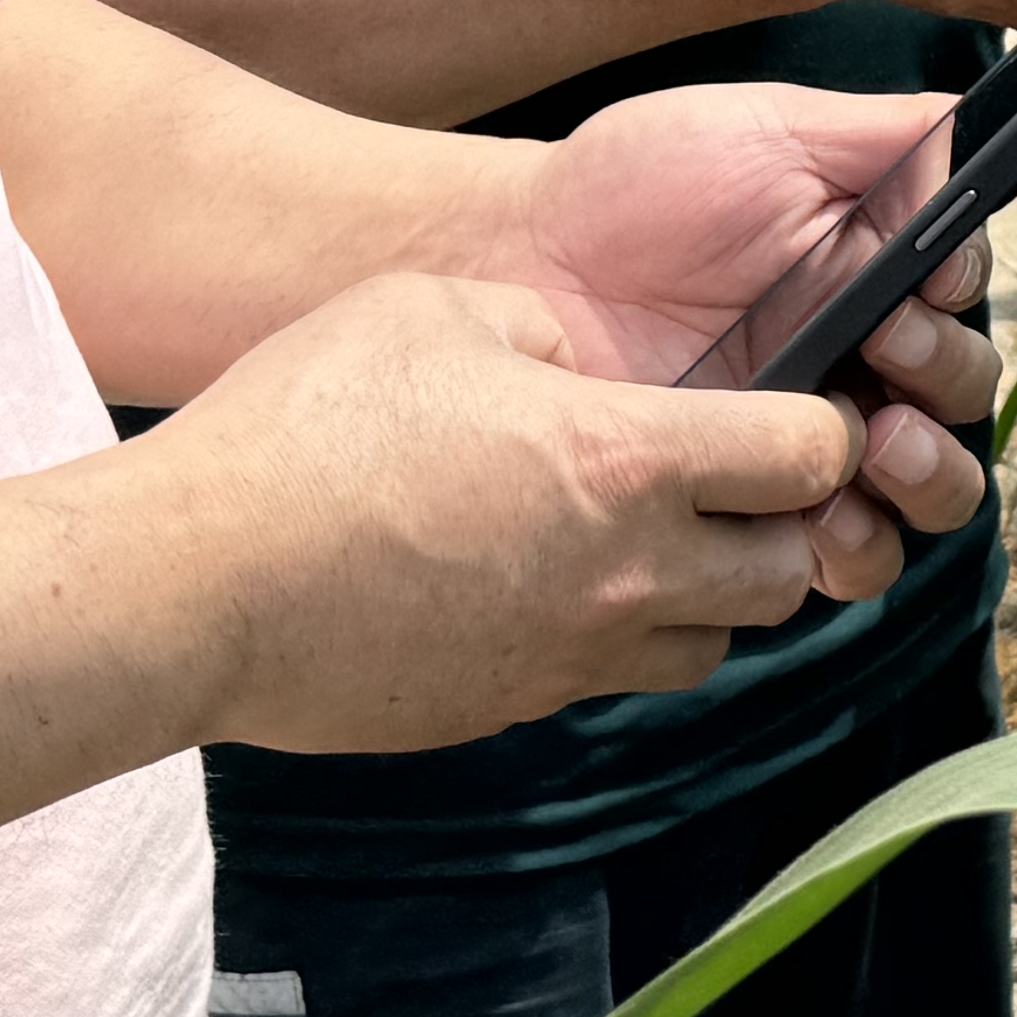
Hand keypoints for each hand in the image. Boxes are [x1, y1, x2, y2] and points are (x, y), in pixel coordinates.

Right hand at [143, 273, 879, 756]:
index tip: (796, 410)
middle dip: (782, 524)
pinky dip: (613, 638)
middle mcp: (625, 575)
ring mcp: (567, 656)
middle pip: (789, 570)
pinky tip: (545, 584)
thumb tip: (575, 354)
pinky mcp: (508, 707)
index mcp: (627, 462)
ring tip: (639, 536)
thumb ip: (540, 324)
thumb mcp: (432, 309)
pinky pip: (609, 678)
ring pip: (711, 644)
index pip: (810, 457)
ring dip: (707, 593)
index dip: (822, 427)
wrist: (194, 584)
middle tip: (728, 480)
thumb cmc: (305, 427)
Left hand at [501, 83, 1001, 559]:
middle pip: (960, 396)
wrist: (521, 264)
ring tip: (878, 450)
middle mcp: (856, 358)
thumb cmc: (635, 186)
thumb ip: (885, 136)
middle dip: (945, 379)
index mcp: (868, 269)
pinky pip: (845, 554)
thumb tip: (972, 153)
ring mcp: (809, 440)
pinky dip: (857, 544)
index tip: (924, 281)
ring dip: (930, 477)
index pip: (962, 296)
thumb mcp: (769, 131)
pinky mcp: (754, 509)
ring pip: (929, 490)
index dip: (960, 293)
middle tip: (884, 352)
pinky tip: (818, 517)